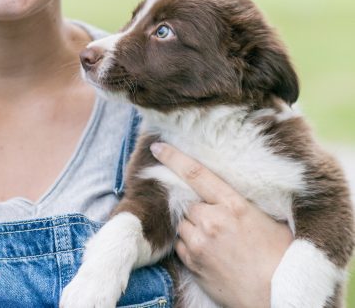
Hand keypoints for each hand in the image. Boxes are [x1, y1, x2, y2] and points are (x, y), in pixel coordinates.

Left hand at [150, 142, 292, 307]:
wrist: (276, 298)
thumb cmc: (281, 259)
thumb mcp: (270, 220)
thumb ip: (244, 203)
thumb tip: (230, 190)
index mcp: (233, 205)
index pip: (196, 173)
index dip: (173, 157)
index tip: (157, 146)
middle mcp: (212, 221)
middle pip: (188, 203)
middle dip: (197, 208)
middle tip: (216, 220)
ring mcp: (199, 243)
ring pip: (182, 224)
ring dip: (192, 227)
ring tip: (216, 240)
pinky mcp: (193, 263)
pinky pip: (180, 246)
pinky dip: (189, 245)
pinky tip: (210, 253)